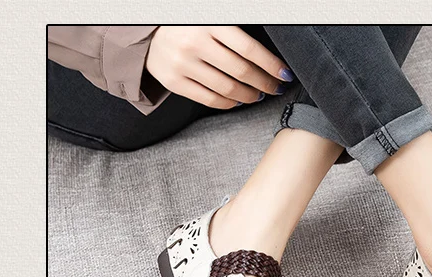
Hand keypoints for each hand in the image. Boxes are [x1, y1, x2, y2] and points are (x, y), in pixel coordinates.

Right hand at [145, 26, 293, 108]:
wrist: (147, 33)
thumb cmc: (189, 26)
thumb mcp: (212, 18)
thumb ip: (236, 30)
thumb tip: (270, 52)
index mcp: (209, 22)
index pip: (249, 49)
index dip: (271, 64)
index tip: (284, 74)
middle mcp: (195, 43)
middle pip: (241, 71)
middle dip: (264, 82)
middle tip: (275, 87)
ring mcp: (183, 64)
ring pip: (227, 88)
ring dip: (249, 96)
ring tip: (258, 95)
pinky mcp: (174, 81)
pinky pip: (209, 100)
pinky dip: (229, 103)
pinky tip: (238, 101)